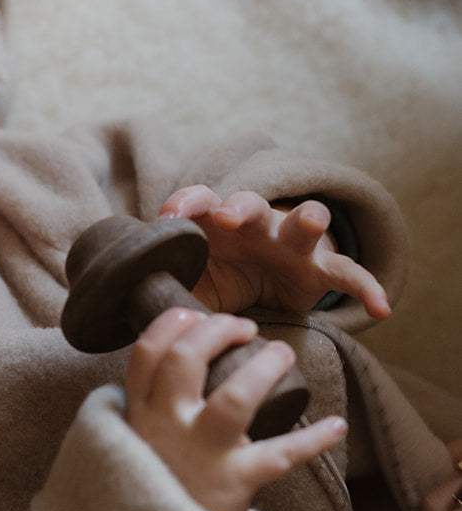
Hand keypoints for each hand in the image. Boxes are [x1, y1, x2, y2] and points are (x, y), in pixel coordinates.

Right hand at [125, 306, 347, 510]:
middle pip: (186, 360)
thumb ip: (143, 407)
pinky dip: (312, 439)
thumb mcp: (131, 442)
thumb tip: (166, 363)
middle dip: (219, 330)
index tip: (195, 314)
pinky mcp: (233, 483)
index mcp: (138, 413)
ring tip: (282, 353)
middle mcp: (165, 426)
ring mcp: (199, 454)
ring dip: (264, 368)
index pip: (146, 353)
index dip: (172, 323)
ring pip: (234, 397)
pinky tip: (337, 425)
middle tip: (245, 327)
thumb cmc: (151, 487)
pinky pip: (279, 454)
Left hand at [158, 187, 390, 319]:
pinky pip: (348, 274)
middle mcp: (255, 224)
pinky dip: (366, 288)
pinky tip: (382, 307)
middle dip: (239, 207)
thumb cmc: (215, 278)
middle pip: (249, 204)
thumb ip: (163, 287)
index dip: (182, 206)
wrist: (256, 290)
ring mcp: (291, 243)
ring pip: (304, 220)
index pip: (197, 203)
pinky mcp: (320, 270)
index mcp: (216, 224)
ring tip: (314, 220)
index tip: (165, 218)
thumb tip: (127, 303)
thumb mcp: (187, 285)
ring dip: (308, 217)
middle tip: (226, 217)